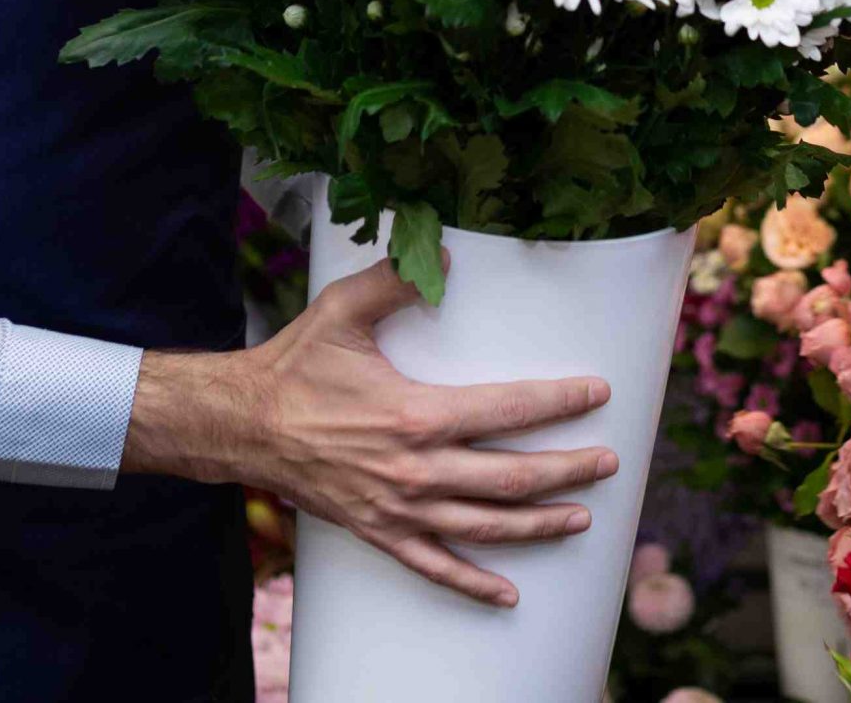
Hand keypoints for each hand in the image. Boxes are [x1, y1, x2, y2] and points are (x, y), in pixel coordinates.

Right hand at [126, 261, 616, 606]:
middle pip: (510, 477)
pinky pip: (434, 567)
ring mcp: (398, 508)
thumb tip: (449, 256)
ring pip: (484, 526)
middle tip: (609, 462)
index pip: (508, 409)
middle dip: (567, 470)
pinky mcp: (378, 532)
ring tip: (580, 517)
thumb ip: (396, 281)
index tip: (596, 392)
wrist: (242, 424)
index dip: (558, 402)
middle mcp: (414, 469)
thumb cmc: (296, 364)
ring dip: (538, 524)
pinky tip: (508, 594)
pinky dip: (473, 583)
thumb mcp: (344, 310)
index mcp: (416, 414)